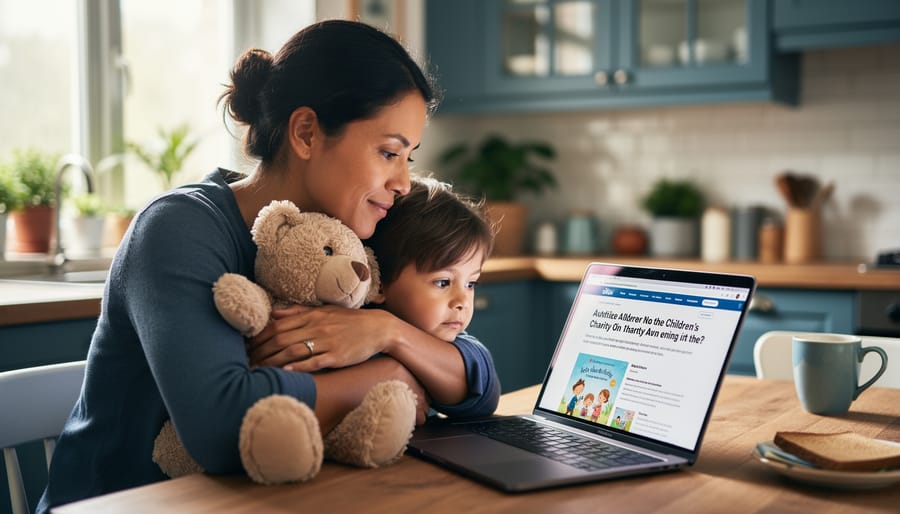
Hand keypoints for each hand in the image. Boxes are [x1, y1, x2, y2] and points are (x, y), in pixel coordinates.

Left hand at [247, 304, 396, 370]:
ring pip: (294, 351)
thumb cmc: (350, 321)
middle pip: (281, 339)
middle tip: (245, 361)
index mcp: (312, 316)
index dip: (259, 336)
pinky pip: (314, 362)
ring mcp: (327, 342)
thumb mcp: (325, 310)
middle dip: (260, 351)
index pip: (278, 325)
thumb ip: (299, 312)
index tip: (246, 346)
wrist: (379, 328)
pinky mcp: (337, 356)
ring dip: (273, 361)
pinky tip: (285, 372)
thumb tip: (274, 314)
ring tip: (258, 370)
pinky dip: (298, 367)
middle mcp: (317, 327)